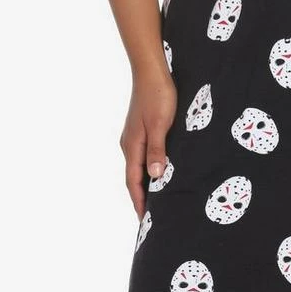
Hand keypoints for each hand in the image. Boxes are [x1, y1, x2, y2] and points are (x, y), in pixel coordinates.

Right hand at [119, 63, 177, 220]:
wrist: (152, 70)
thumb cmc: (158, 95)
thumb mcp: (159, 124)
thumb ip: (157, 150)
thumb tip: (155, 176)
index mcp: (132, 145)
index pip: (134, 181)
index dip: (139, 201)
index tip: (144, 221)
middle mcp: (130, 143)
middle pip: (134, 176)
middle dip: (141, 196)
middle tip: (151, 217)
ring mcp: (135, 135)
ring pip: (139, 165)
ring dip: (146, 182)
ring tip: (157, 198)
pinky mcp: (142, 128)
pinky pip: (144, 154)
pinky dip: (149, 167)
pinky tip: (160, 169)